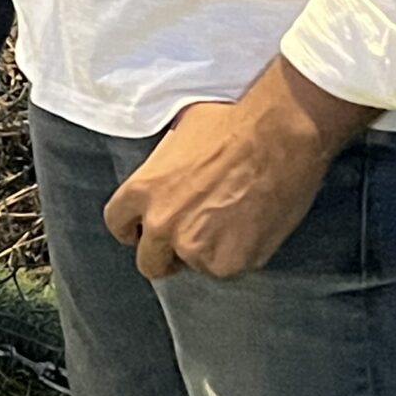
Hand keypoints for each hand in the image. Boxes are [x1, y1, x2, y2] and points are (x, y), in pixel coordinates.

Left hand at [103, 60, 377, 279]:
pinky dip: (237, 255)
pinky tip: (250, 227)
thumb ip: (162, 169)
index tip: (146, 229)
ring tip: (232, 221)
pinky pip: (226, 269)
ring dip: (207, 251)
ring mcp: (194, 248)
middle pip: (149, 262)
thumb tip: (165, 175)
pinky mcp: (229, 264)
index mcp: (142, 190)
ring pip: (194, 265)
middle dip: (166, 254)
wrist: (277, 137)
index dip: (134, 228)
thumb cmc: (231, 125)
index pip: (118, 224)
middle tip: (191, 237)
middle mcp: (162, 224)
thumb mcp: (178, 136)